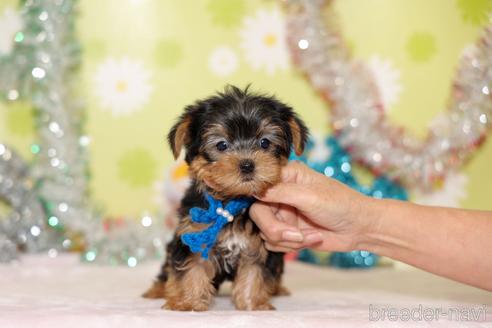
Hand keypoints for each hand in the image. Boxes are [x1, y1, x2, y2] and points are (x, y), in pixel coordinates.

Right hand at [250, 161, 373, 252]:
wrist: (360, 229)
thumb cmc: (340, 205)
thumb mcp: (310, 196)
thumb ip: (281, 192)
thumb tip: (254, 190)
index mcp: (286, 176)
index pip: (258, 185)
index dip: (257, 198)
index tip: (267, 209)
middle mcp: (280, 194)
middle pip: (257, 213)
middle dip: (276, 229)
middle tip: (297, 236)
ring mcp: (283, 213)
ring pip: (265, 232)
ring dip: (288, 240)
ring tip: (310, 236)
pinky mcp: (287, 231)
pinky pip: (274, 243)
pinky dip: (292, 246)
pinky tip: (311, 239)